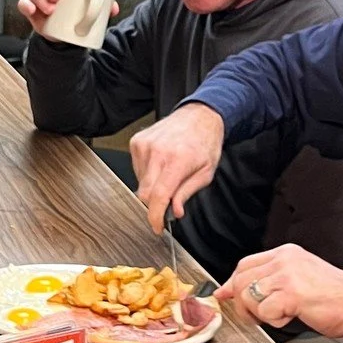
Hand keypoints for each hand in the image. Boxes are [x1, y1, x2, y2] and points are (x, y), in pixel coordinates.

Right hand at [130, 104, 223, 234]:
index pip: (158, 196)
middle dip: (155, 203)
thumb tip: (174, 211)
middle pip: (145, 193)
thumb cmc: (205, 142)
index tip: (157, 227)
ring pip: (140, 182)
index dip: (155, 217)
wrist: (198, 116)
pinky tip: (160, 163)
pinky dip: (147, 172)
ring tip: (169, 172)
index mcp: (177, 160)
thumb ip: (187, 193)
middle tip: (169, 200)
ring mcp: (144, 145)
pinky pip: (136, 168)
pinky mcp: (137, 141)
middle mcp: (157, 152)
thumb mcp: (206, 173)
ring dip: (152, 186)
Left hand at [216, 245, 342, 338]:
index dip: (232, 283)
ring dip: (260, 313)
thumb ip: (271, 281)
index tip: (225, 295)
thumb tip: (237, 291)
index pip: (245, 264)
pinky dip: (275, 321)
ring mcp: (287, 275)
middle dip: (242, 303)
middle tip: (256, 316)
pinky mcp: (291, 293)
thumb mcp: (300, 279)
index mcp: (287, 253)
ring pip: (249, 295)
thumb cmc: (336, 298)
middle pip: (241, 279)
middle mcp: (285, 260)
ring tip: (281, 315)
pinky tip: (292, 316)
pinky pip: (264, 311)